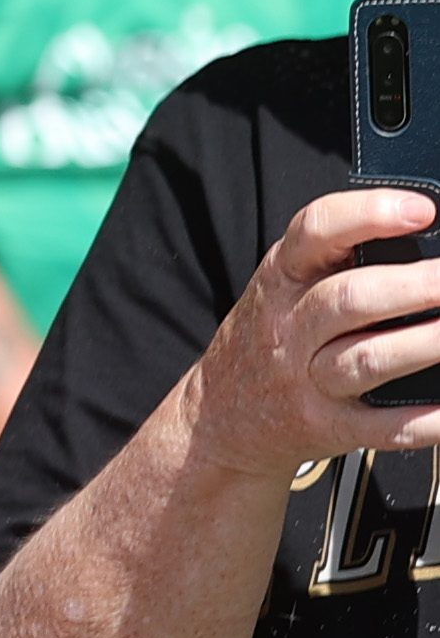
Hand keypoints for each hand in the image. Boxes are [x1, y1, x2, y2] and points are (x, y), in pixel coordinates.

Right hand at [176, 188, 439, 479]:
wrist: (218, 418)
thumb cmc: (268, 340)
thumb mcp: (284, 288)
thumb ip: (336, 261)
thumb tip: (425, 242)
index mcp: (283, 278)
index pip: (317, 231)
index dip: (369, 214)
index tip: (422, 210)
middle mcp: (291, 327)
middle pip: (350, 299)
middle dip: (414, 286)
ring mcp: (308, 380)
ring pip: (368, 360)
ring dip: (423, 344)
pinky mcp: (328, 426)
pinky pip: (382, 427)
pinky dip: (424, 421)